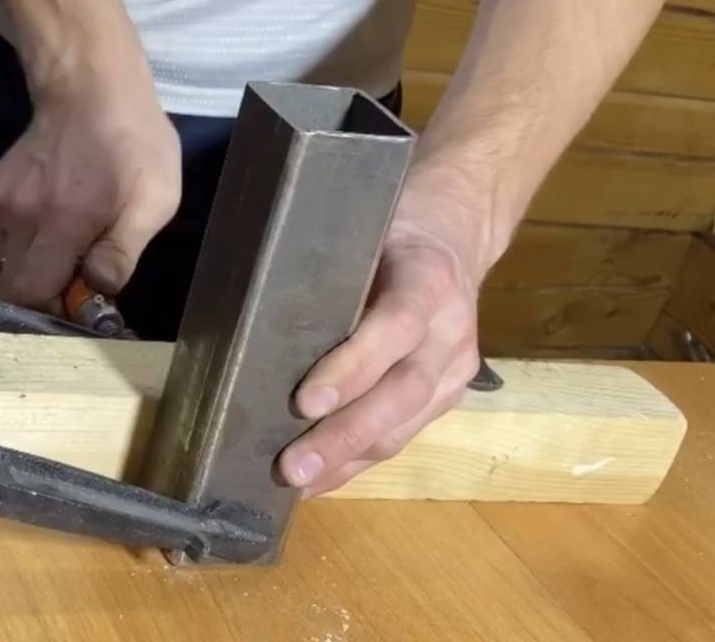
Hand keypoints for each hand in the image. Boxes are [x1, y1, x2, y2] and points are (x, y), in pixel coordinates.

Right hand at [0, 81, 180, 307]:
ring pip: (0, 266)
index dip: (54, 309)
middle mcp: (17, 214)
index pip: (31, 293)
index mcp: (61, 220)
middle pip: (9, 288)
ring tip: (64, 252)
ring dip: (29, 272)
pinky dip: (20, 248)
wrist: (91, 88)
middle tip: (74, 280)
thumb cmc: (133, 144)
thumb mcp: (154, 200)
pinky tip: (48, 228)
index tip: (81, 301)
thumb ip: (122, 252)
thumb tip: (99, 292)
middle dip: (41, 296)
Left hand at [278, 182, 486, 497]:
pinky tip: (319, 482)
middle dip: (343, 436)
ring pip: (403, 425)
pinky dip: (357, 463)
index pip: (395, 328)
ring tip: (297, 483)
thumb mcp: (363, 233)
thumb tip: (259, 323)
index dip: (351, 367)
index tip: (305, 402)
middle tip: (291, 467)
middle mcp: (450, 330)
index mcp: (429, 280)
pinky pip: (402, 436)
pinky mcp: (448, 396)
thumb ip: (329, 275)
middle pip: (400, 392)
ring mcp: (455, 369)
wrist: (455, 236)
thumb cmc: (390, 230)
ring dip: (347, 460)